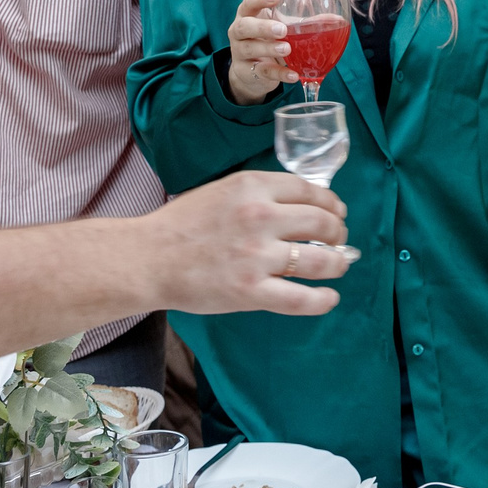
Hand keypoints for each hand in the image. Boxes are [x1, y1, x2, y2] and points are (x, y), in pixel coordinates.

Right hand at [157, 171, 353, 315]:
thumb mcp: (222, 191)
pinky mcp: (250, 292)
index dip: (332, 203)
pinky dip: (323, 299)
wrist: (148, 258)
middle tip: (339, 240)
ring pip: (319, 260)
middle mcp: (259, 217)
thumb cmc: (181, 224)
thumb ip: (259, 194)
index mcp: (252, 187)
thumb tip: (302, 204)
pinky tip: (329, 297)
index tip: (337, 212)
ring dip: (337, 263)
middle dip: (338, 232)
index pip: (310, 191)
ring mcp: (256, 256)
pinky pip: (301, 299)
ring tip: (339, 266)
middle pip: (322, 222)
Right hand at [225, 0, 297, 104]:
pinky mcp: (247, 72)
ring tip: (287, 49)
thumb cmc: (269, 40)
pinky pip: (263, 72)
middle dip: (262, 27)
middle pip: (243, 26)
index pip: (249, 2)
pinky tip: (294, 74)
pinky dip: (280, 73)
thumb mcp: (283, 28)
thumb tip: (336, 18)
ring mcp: (240, 52)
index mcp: (249, 14)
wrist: (252, 72)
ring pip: (249, 48)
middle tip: (282, 29)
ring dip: (269, 48)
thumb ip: (304, 22)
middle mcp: (240, 32)